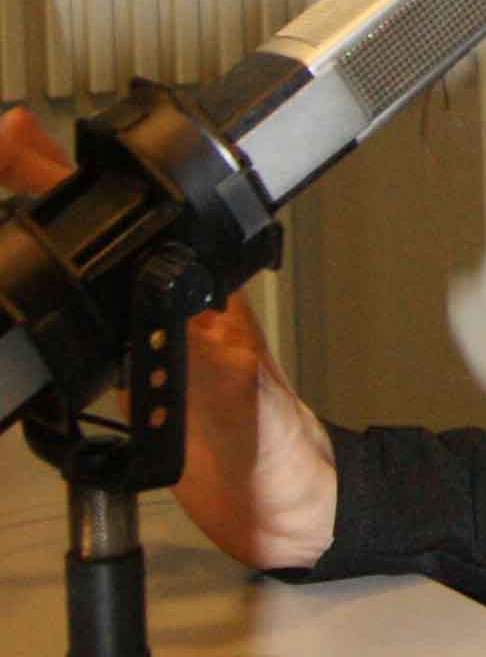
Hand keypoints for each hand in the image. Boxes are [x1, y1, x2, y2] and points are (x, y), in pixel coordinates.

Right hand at [0, 104, 338, 569]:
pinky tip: (34, 314)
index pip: (143, 222)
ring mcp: (154, 346)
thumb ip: (199, 353)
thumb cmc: (281, 447)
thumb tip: (164, 309)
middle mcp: (176, 308)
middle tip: (7, 146)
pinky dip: (55, 333)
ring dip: (50, 254)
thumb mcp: (237, 393)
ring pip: (90, 290)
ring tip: (11, 201)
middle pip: (104, 245)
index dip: (90, 186)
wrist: (286, 510)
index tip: (34, 146)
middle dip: (48, 198)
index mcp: (202, 292)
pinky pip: (84, 350)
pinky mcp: (137, 390)